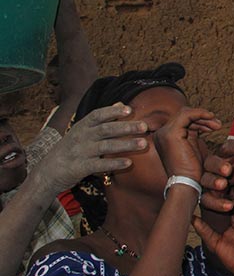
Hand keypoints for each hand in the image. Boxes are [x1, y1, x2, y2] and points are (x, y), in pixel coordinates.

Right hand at [30, 103, 147, 194]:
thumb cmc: (70, 149)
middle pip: (105, 130)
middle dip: (126, 127)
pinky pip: (99, 165)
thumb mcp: (82, 130)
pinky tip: (129, 163)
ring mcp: (80, 153)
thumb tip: (121, 103)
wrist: (47, 172)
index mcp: (82, 126)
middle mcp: (81, 137)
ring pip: (105, 147)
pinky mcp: (80, 168)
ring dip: (125, 145)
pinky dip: (114, 164)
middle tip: (144, 126)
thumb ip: (101, 119)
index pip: (97, 115)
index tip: (129, 110)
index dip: (113, 112)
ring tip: (143, 143)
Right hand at [153, 108, 220, 179]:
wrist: (187, 184)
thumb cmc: (194, 172)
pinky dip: (200, 114)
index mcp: (167, 138)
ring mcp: (164, 133)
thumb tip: (209, 122)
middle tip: (218, 125)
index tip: (216, 127)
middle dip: (203, 118)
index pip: (183, 121)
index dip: (200, 121)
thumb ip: (196, 135)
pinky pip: (187, 114)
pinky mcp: (171, 134)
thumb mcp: (195, 149)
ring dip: (204, 117)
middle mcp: (162, 134)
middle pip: (184, 116)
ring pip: (186, 114)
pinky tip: (212, 119)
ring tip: (218, 126)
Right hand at [200, 139, 233, 212]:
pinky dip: (217, 203)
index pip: (228, 147)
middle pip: (211, 162)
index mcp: (227, 156)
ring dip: (214, 182)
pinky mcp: (206, 199)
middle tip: (228, 169)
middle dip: (219, 165)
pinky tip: (229, 206)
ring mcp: (208, 182)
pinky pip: (207, 200)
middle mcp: (214, 167)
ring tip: (223, 184)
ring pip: (206, 180)